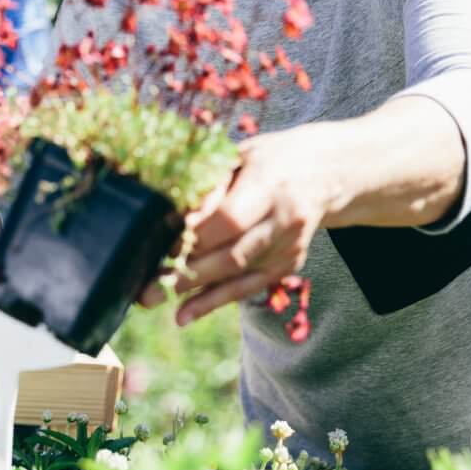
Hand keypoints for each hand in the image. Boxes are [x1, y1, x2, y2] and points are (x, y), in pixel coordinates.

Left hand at [141, 127, 334, 326]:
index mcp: (271, 183)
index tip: (163, 240)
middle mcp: (285, 219)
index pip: (229, 219)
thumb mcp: (239, 156)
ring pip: (237, 276)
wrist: (323, 172)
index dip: (194, 235)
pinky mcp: (289, 264)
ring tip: (154, 298)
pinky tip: (184, 313)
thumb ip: (210, 184)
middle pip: (232, 254)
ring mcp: (289, 246)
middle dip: (187, 270)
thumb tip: (174, 216)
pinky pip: (247, 288)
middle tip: (147, 281)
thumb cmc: (268, 158)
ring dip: (194, 290)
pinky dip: (214, 301)